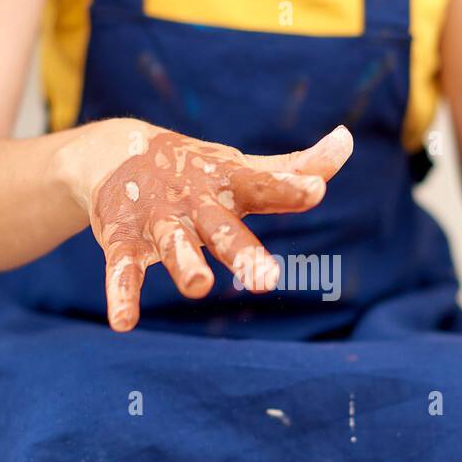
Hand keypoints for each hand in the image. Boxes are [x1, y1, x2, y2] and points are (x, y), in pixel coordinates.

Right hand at [59, 119, 352, 329]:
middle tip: (267, 280)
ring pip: (173, 246)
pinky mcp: (122, 239)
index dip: (291, 188)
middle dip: (243, 252)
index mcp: (229, 186)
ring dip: (186, 265)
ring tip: (199, 287)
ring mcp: (158, 221)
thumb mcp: (241, 171)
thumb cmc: (194, 171)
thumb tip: (346, 140)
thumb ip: (292, 169)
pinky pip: (122, 270)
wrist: (114, 152)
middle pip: (223, 229)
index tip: (315, 189)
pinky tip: (124, 322)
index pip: (265, 186)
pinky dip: (121, 295)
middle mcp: (196, 203)